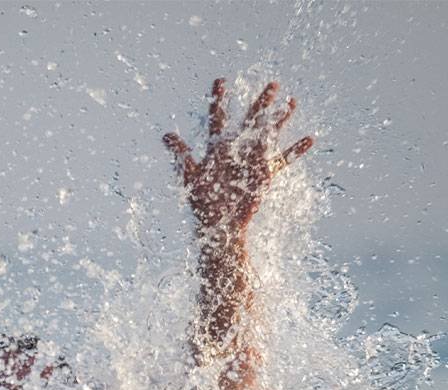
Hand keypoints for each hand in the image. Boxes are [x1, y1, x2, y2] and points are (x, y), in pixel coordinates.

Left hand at [163, 79, 312, 234]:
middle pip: (250, 121)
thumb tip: (166, 135)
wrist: (218, 222)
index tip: (220, 80)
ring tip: (292, 101)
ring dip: (280, 119)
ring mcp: (252, 160)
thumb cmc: (203, 200)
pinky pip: (283, 160)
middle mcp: (237, 150)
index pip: (218, 118)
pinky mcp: (264, 173)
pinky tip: (310, 139)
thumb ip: (182, 154)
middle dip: (260, 103)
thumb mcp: (191, 176)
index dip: (218, 100)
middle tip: (272, 84)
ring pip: (269, 134)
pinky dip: (295, 151)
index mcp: (217, 148)